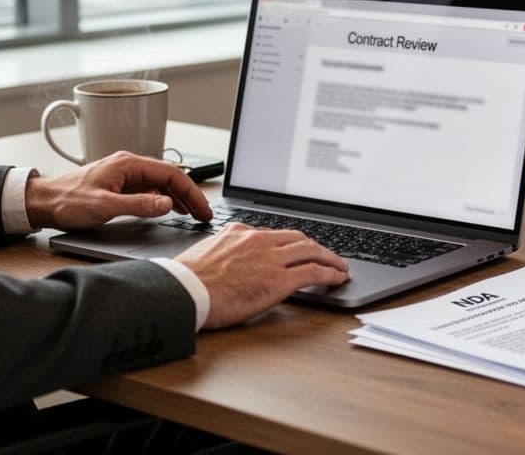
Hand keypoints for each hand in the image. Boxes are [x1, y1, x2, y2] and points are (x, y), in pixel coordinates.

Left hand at [24, 151, 210, 229]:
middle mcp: (129, 166)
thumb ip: (138, 204)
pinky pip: (150, 190)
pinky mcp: (120, 186)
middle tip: (204, 214)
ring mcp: (125, 176)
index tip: (202, 208)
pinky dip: (164, 199)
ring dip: (179, 198)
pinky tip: (171, 209)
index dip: (190, 191)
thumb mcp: (105, 206)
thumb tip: (166, 203)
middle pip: (169, 177)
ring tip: (194, 214)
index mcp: (128, 164)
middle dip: (190, 195)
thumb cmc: (67, 201)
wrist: (43, 202)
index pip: (170, 174)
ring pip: (161, 184)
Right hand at [175, 224, 349, 328]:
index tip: (300, 248)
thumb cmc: (187, 280)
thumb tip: (228, 256)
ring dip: (331, 258)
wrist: (184, 292)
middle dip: (316, 247)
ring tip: (340, 266)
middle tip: (327, 255)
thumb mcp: (206, 252)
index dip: (293, 242)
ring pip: (312, 252)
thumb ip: (224, 249)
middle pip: (299, 238)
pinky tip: (338, 277)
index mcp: (241, 232)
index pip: (276, 233)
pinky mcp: (279, 280)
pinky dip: (331, 273)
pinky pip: (314, 272)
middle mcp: (259, 241)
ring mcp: (271, 259)